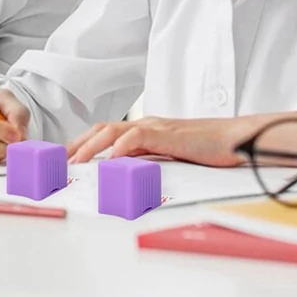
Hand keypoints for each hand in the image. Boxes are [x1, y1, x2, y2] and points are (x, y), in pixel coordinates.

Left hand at [67, 116, 253, 166]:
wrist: (235, 138)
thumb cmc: (208, 148)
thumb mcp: (171, 155)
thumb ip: (148, 159)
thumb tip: (124, 172)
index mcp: (145, 129)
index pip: (106, 132)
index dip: (84, 143)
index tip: (67, 157)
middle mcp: (145, 124)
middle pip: (102, 128)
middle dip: (79, 144)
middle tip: (61, 160)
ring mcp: (155, 127)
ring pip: (113, 130)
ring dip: (92, 145)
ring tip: (77, 161)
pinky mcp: (167, 134)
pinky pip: (137, 137)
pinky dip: (121, 147)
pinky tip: (111, 159)